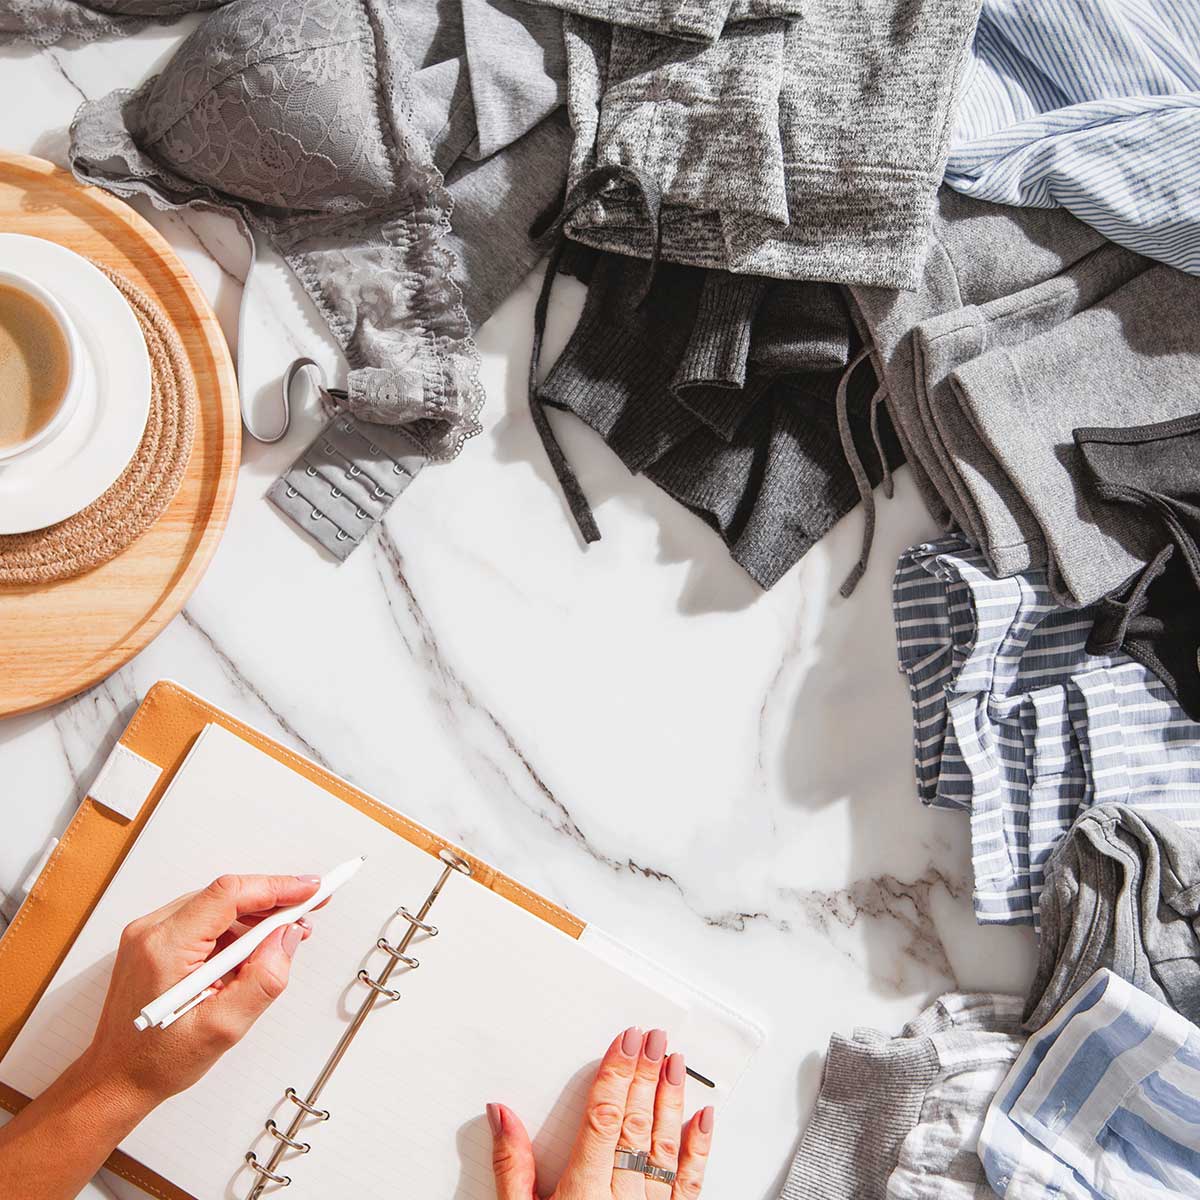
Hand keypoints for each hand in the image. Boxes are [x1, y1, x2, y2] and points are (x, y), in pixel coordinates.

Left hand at [76, 873, 319, 1118]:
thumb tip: (288, 936)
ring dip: (255, 916)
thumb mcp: (223, 1028)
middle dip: (272, 900)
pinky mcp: (154, 941)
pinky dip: (234, 928)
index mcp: (165, 947)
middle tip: (309, 909)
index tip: (310, 889)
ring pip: (217, 905)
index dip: (276, 887)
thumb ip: (263, 978)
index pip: (229, 895)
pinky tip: (254, 947)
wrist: (115, 1080)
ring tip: (285, 935)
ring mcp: (149, 934)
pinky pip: (204, 918)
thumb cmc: (157, 1061)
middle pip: (225, 895)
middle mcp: (152, 932)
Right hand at [489, 1028, 713, 1198]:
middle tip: (654, 1036)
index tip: (625, 1040)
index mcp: (583, 1195)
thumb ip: (512, 1169)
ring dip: (674, 1100)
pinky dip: (700, 1149)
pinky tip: (705, 1118)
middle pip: (637, 1126)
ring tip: (677, 1062)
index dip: (616, 1074)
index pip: (604, 1119)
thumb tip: (502, 1114)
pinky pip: (691, 1186)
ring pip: (668, 1148)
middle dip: (646, 1075)